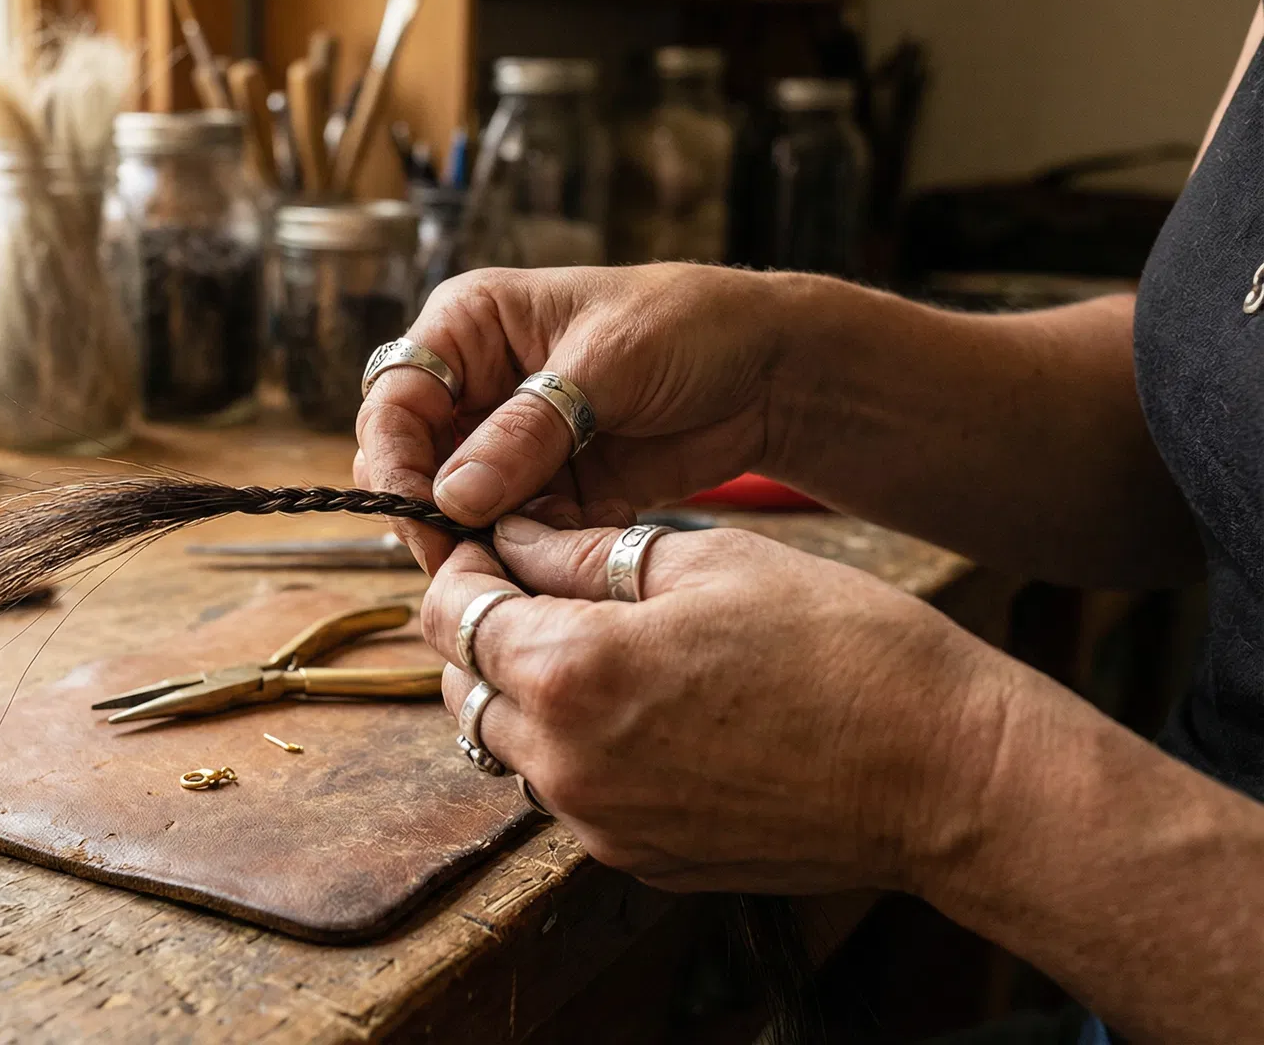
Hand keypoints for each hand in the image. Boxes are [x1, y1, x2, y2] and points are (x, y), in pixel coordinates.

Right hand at [355, 264, 809, 569]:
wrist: (770, 369)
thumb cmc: (689, 326)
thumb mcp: (605, 365)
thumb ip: (527, 431)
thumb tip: (450, 498)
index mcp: (470, 326)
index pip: (397, 397)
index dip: (396, 459)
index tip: (419, 513)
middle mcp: (476, 384)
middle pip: (413, 460)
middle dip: (429, 512)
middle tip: (457, 560)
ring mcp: (509, 442)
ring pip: (457, 508)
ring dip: (477, 542)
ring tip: (510, 570)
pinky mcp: (549, 490)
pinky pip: (512, 534)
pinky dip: (525, 556)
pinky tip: (554, 567)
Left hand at [423, 519, 1024, 894]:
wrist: (945, 775)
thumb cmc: (844, 650)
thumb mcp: (709, 561)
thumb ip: (587, 554)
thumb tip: (515, 538)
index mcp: (572, 673)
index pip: (452, 615)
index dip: (459, 567)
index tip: (484, 542)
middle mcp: (567, 764)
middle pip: (464, 688)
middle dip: (483, 632)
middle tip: (535, 585)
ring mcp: (602, 824)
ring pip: (511, 747)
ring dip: (524, 693)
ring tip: (597, 644)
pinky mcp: (641, 860)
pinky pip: (571, 795)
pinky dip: (578, 748)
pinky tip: (645, 708)